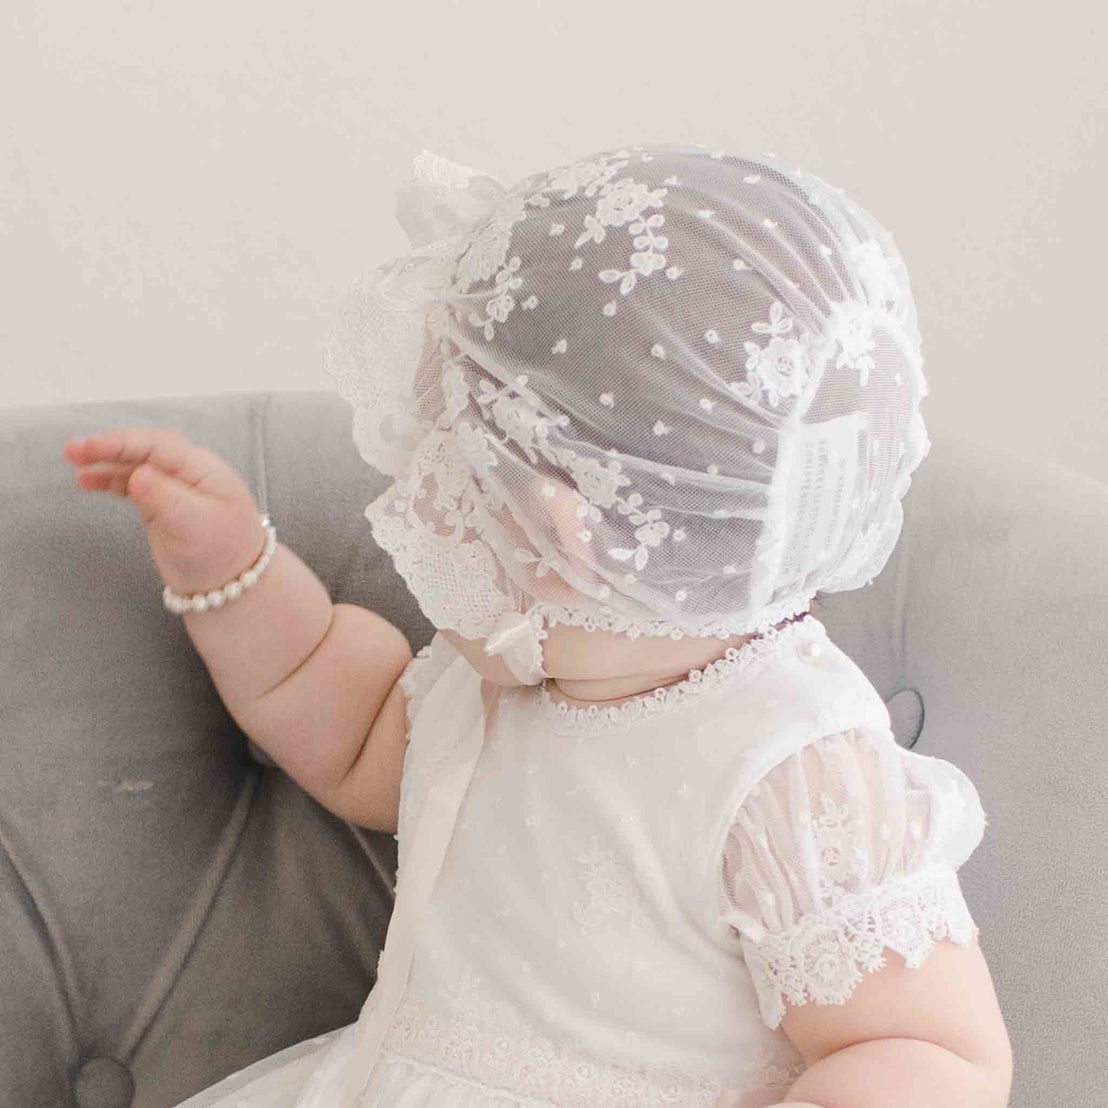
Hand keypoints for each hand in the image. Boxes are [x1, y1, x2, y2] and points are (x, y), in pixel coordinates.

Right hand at [63, 427, 267, 597]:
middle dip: (110, 447)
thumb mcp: (195, 525)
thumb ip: (166, 498)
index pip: (160, 446)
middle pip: (146, 449)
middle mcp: (190, 472)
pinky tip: (88, 481)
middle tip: (73, 450)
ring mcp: (175, 487)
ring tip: (74, 464)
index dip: (124, 443)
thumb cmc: (222, 553)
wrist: (231, 584)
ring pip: (137, 465)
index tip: (91, 448)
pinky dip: (111, 481)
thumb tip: (138, 474)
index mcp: (204, 470)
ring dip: (106, 463)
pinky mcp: (163, 505)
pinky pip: (133, 484)